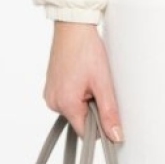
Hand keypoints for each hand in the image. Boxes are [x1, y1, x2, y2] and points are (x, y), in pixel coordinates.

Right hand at [43, 20, 123, 141]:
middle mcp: (53, 102)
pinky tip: (82, 77)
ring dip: (85, 101)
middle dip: (93, 110)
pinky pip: (68, 100)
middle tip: (98, 87)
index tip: (108, 111)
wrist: (72, 28)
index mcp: (65, 104)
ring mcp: (50, 94)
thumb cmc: (86, 50)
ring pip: (74, 110)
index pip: (85, 133)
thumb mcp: (103, 83)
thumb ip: (109, 113)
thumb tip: (115, 135)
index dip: (100, 126)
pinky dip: (78, 93)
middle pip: (80, 121)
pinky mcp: (51, 87)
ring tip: (89, 79)